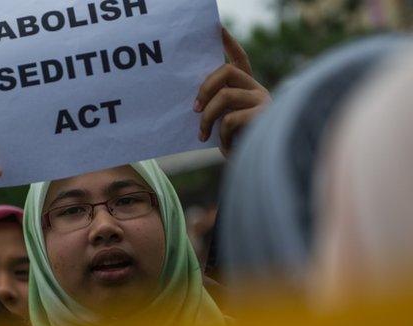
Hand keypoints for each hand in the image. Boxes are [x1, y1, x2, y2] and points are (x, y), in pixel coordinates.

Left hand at [193, 27, 270, 156]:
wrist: (259, 166)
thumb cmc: (238, 144)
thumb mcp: (225, 122)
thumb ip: (217, 106)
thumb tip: (195, 102)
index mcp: (247, 87)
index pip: (239, 57)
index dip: (229, 41)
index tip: (217, 27)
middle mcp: (257, 88)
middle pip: (226, 71)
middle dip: (205, 87)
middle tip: (194, 109)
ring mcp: (262, 100)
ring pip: (225, 96)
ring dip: (207, 118)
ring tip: (202, 134)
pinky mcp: (263, 116)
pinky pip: (230, 119)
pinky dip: (221, 136)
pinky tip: (224, 148)